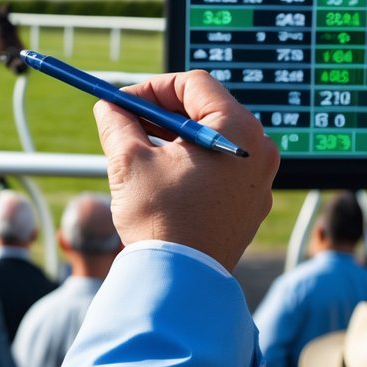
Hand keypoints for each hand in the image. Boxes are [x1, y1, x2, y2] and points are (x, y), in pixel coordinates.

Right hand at [95, 70, 277, 270]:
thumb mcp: (128, 161)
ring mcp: (258, 181)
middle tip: (126, 122)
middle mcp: (258, 151)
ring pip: (211, 141)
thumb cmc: (160, 220)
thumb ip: (118, 123)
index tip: (122, 102)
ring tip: (138, 152)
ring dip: (173, 139)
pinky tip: (160, 179)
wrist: (181, 281)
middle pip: (206, 111)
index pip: (194, 84)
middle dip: (161, 112)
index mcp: (237, 130)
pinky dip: (190, 165)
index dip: (151, 88)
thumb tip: (109, 107)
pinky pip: (219, 170)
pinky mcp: (249, 206)